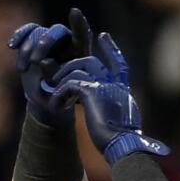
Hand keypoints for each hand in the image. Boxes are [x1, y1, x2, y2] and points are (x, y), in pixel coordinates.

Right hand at [8, 10, 91, 125]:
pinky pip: (27, 31)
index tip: (73, 12)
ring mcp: (49, 38)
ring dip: (27, 49)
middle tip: (35, 61)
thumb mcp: (60, 91)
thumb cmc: (59, 95)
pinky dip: (19, 36)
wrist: (47, 96)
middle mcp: (65, 40)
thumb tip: (44, 61)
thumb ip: (54, 76)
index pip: (82, 33)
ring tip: (22, 69)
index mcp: (79, 51)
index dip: (78, 23)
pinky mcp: (35, 40)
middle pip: (56, 31)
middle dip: (44, 44)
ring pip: (38, 33)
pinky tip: (11, 46)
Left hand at [47, 21, 169, 163]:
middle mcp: (114, 83)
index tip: (103, 35)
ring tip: (55, 95)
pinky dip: (59, 94)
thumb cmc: (122, 142)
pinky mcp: (92, 92)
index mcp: (122, 89)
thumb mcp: (121, 121)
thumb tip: (111, 116)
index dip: (111, 49)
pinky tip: (55, 106)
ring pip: (78, 68)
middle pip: (91, 61)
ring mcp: (104, 85)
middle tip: (57, 74)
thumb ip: (115, 110)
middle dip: (72, 64)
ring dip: (62, 80)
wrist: (123, 145)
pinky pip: (69, 83)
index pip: (118, 63)